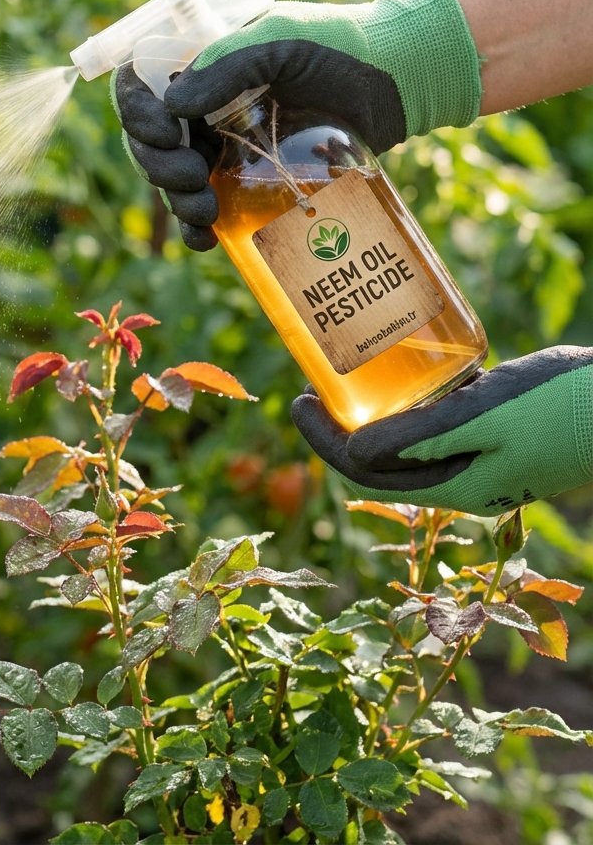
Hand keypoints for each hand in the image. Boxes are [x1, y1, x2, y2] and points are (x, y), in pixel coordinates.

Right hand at [111, 0, 481, 249]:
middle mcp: (202, 110)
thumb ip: (228, 65)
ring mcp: (223, 147)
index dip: (137, 115)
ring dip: (177, 202)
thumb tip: (173, 104)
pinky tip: (207, 241)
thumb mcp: (279, 43)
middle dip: (159, 166)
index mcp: (199, 68)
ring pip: (173, 182)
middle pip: (149, 144)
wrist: (394, 80)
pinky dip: (197, 230)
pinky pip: (207, 211)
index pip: (139, 89)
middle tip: (193, 175)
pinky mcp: (248, 182)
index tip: (166, 132)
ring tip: (205, 212)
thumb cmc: (337, 47)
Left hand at [290, 347, 592, 516]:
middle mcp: (459, 479)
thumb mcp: (484, 417)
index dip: (321, 440)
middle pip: (378, 458)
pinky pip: (436, 424)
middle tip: (315, 382)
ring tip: (347, 374)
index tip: (296, 400)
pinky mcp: (494, 435)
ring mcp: (478, 459)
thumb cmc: (560, 407)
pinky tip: (403, 370)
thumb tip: (351, 451)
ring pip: (405, 441)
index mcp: (451, 485)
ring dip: (371, 413)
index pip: (363, 470)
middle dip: (339, 425)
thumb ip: (421, 436)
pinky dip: (409, 402)